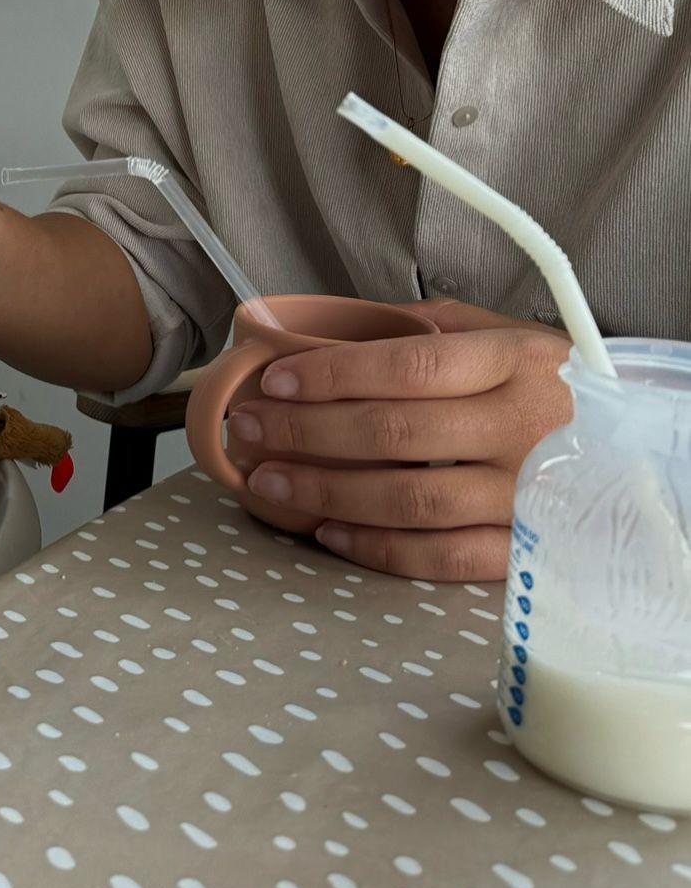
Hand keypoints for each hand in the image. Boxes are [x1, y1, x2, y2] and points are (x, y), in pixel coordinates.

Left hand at [227, 301, 571, 581]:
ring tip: (269, 480)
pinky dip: (379, 549)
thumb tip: (328, 330)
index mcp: (514, 361)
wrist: (637, 446)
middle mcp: (524, 427)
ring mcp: (527, 495)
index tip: (275, 379)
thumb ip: (427, 331)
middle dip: (307, 432)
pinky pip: (444, 557)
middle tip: (249, 429)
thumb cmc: (547, 384)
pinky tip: (328, 531)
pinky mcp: (528, 550)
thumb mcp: (503, 336)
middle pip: (396, 433)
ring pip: (411, 499)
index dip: (334, 374)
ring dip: (327, 491)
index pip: (410, 366)